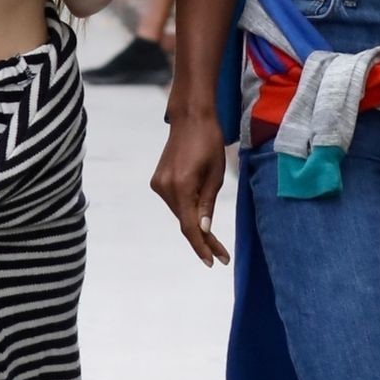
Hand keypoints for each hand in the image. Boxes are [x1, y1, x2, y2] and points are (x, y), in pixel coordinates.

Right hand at [151, 114, 230, 266]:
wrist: (190, 118)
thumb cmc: (209, 142)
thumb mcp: (216, 175)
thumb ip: (207, 204)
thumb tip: (202, 230)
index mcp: (181, 186)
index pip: (189, 226)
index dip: (201, 246)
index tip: (213, 261)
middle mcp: (164, 188)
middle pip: (184, 222)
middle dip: (202, 238)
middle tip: (222, 255)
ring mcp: (158, 184)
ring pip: (180, 213)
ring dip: (195, 224)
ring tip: (214, 237)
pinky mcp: (158, 181)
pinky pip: (175, 202)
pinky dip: (188, 210)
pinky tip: (199, 212)